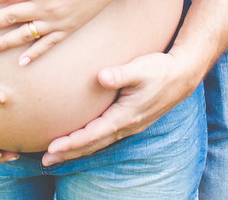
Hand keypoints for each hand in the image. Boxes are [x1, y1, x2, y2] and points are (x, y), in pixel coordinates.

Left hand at [41, 51, 200, 165]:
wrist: (182, 76)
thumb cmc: (159, 70)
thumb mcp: (140, 68)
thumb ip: (121, 74)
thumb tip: (101, 76)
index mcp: (125, 116)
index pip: (92, 134)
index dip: (71, 142)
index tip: (52, 148)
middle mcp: (126, 126)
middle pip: (92, 145)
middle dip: (68, 153)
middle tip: (45, 160)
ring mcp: (129, 126)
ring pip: (98, 143)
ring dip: (77, 150)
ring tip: (56, 155)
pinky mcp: (129, 121)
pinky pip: (105, 137)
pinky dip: (89, 143)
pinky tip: (80, 142)